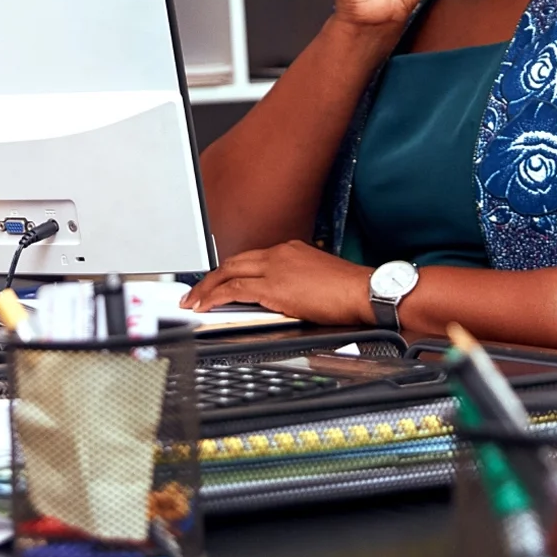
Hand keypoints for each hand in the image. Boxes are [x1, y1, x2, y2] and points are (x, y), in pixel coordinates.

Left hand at [179, 240, 373, 325]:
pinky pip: (234, 290)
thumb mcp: (317, 279)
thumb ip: (296, 284)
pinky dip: (215, 297)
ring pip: (229, 272)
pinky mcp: (273, 286)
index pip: (252, 259)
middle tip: (195, 291)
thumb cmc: (348, 290)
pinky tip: (206, 306)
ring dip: (207, 288)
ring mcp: (275, 267)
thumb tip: (286, 299)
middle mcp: (279, 253)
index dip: (232, 271)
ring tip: (193, 300)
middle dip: (212, 277)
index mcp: (290, 250)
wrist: (362, 291)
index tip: (221, 282)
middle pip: (234, 262)